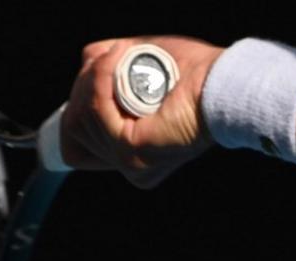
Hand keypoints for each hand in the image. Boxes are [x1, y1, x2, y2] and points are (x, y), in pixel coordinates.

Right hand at [61, 36, 224, 188]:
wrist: (222, 83)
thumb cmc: (191, 74)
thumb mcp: (138, 65)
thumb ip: (107, 67)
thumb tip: (86, 62)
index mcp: (131, 156)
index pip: (74, 148)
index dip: (77, 110)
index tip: (94, 80)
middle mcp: (130, 167)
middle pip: (73, 129)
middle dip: (84, 88)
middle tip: (110, 59)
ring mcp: (129, 163)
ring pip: (81, 119)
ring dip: (94, 79)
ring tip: (117, 56)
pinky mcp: (132, 152)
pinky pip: (97, 113)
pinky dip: (102, 82)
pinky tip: (116, 61)